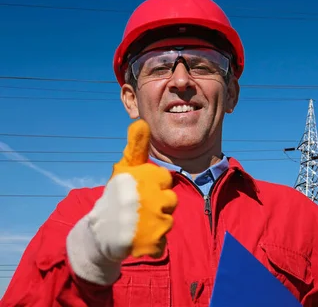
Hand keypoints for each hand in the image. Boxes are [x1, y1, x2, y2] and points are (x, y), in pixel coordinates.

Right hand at [88, 119, 177, 260]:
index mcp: (140, 178)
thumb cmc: (116, 197)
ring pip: (169, 221)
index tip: (140, 191)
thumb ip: (136, 147)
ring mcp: (149, 222)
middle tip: (139, 209)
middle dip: (157, 205)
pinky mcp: (150, 242)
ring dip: (156, 223)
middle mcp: (145, 198)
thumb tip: (141, 122)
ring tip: (137, 223)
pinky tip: (138, 238)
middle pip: (171, 201)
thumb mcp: (124, 170)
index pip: (166, 179)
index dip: (154, 186)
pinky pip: (163, 242)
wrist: (97, 234)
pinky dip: (153, 242)